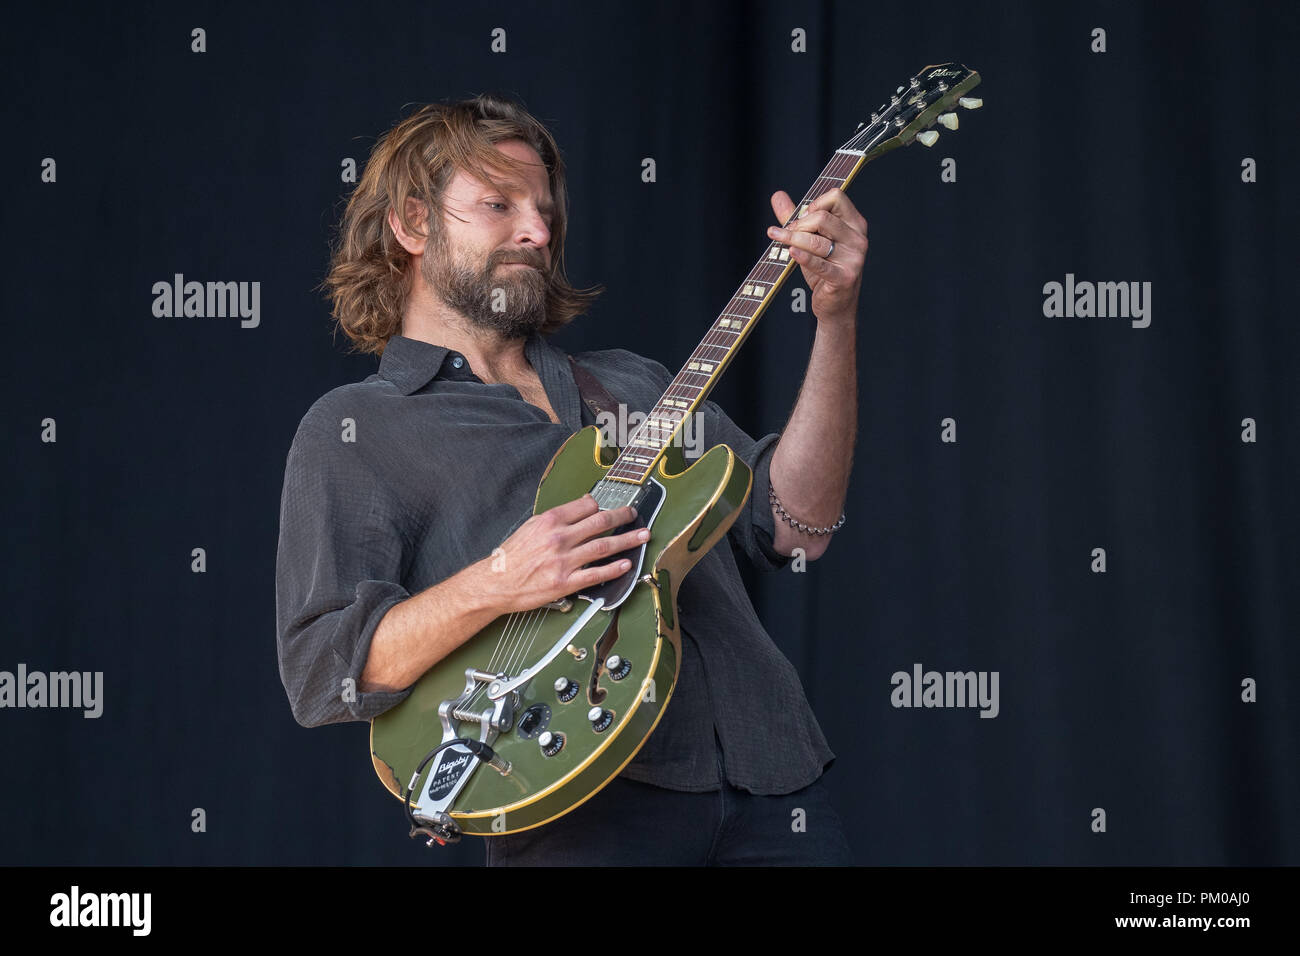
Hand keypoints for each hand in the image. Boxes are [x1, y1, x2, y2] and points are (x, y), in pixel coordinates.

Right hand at [479, 494, 649, 612]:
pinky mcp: (566, 582)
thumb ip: (557, 517)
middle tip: (635, 515)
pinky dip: (614, 569)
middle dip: (623, 517)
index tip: (611, 506)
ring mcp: (564, 561)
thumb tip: (581, 505)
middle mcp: (559, 538)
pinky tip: (626, 565)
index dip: (602, 505)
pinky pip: (596, 574)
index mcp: (550, 521)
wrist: (496, 583)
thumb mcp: (531, 526)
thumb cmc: (511, 557)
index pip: (586, 506)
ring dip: (627, 540)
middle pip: (600, 523)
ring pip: (604, 546)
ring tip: (642, 536)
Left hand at [767, 187, 866, 326]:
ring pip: (816, 240)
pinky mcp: (844, 277)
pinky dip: (802, 257)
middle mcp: (858, 239)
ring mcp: (853, 258)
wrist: (835, 305)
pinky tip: (790, 252)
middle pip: (822, 217)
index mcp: (855, 224)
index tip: (801, 218)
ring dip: (791, 239)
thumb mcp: (811, 240)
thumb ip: (795, 218)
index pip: (836, 196)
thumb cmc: (824, 269)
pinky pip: (818, 263)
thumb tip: (777, 196)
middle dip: (798, 224)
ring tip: (778, 239)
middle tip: (786, 233)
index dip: (814, 203)